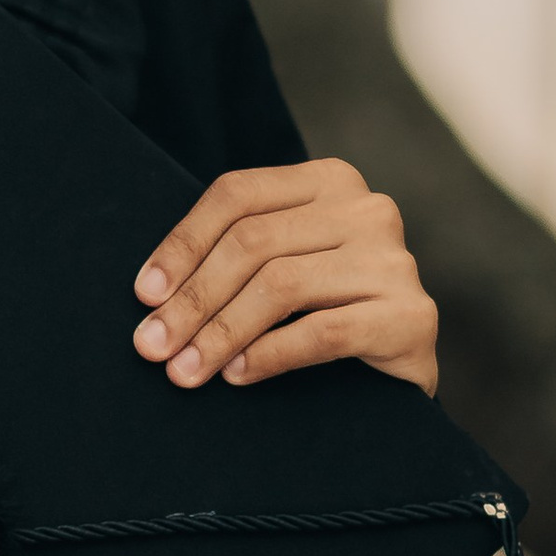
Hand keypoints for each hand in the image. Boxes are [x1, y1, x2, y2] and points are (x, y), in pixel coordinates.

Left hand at [132, 159, 438, 396]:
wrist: (401, 369)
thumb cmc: (325, 310)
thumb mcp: (280, 264)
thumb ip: (234, 256)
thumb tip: (153, 295)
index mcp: (329, 181)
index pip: (237, 196)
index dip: (182, 244)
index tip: (144, 295)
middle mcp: (367, 209)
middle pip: (254, 243)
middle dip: (192, 299)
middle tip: (152, 346)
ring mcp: (394, 260)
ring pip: (282, 286)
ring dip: (220, 333)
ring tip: (185, 369)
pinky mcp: (411, 315)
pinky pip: (324, 332)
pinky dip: (270, 355)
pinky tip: (237, 374)